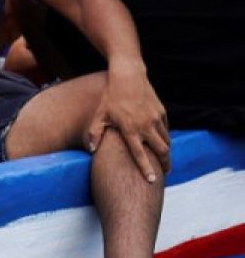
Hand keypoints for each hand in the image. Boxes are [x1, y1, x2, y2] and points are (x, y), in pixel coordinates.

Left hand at [86, 62, 169, 181]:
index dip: (146, 169)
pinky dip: (165, 138)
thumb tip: (91, 150)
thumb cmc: (110, 97)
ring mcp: (156, 119)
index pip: (140, 154)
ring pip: (166, 141)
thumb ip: (94, 133)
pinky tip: (161, 142)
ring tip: (163, 160)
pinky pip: (166, 129)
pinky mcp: (162, 112)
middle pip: (162, 151)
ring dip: (166, 152)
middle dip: (165, 164)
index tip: (152, 181)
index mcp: (130, 129)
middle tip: (164, 174)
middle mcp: (146, 126)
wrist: (128, 76)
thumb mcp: (99, 115)